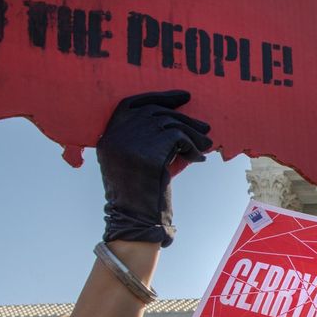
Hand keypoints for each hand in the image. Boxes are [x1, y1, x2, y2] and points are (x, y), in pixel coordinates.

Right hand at [97, 90, 212, 246]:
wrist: (136, 220)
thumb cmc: (142, 194)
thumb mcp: (137, 161)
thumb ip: (146, 138)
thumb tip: (179, 119)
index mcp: (109, 136)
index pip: (131, 103)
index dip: (159, 97)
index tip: (183, 97)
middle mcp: (116, 135)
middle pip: (156, 112)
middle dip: (184, 117)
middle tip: (205, 127)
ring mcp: (130, 142)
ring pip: (170, 123)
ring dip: (193, 134)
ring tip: (207, 145)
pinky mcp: (148, 152)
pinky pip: (178, 138)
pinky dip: (193, 147)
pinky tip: (199, 158)